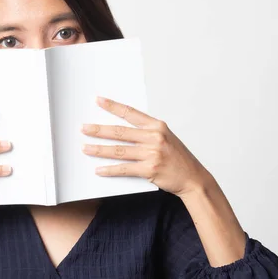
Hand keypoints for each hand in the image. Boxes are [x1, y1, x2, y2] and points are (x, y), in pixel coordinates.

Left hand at [81, 97, 213, 196]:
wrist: (193, 177)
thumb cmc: (179, 158)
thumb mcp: (166, 138)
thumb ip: (147, 132)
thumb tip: (123, 130)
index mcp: (157, 126)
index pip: (130, 112)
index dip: (112, 106)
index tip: (98, 101)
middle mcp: (154, 137)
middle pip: (120, 132)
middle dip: (99, 130)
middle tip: (84, 128)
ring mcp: (152, 154)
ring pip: (119, 150)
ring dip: (99, 150)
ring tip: (86, 148)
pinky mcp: (149, 169)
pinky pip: (124, 169)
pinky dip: (110, 170)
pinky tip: (99, 169)